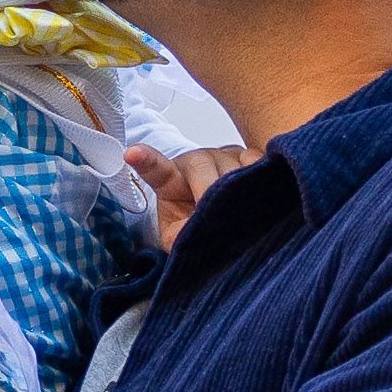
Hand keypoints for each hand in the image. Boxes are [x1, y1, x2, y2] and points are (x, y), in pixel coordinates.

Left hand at [125, 144, 252, 250]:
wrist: (220, 212)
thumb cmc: (193, 220)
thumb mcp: (178, 235)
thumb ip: (178, 237)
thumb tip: (190, 236)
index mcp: (171, 177)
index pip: (155, 168)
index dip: (145, 160)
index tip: (132, 154)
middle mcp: (197, 160)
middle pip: (204, 172)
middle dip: (210, 197)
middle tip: (216, 219)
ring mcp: (224, 154)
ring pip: (233, 169)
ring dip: (237, 194)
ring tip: (239, 214)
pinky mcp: (251, 154)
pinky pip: (258, 163)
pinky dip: (259, 180)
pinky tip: (260, 195)